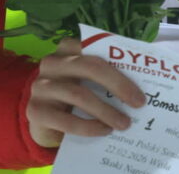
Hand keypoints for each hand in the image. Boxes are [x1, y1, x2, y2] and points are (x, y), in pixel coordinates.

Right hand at [26, 37, 145, 147]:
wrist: (45, 120)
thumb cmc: (76, 93)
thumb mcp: (89, 79)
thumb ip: (108, 72)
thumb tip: (140, 83)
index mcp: (68, 48)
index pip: (96, 47)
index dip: (121, 62)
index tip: (143, 78)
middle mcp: (52, 62)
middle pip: (89, 67)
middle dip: (118, 85)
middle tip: (139, 103)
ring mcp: (41, 86)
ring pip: (79, 95)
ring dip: (106, 111)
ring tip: (124, 123)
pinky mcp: (35, 110)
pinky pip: (66, 120)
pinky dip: (89, 127)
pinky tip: (104, 131)